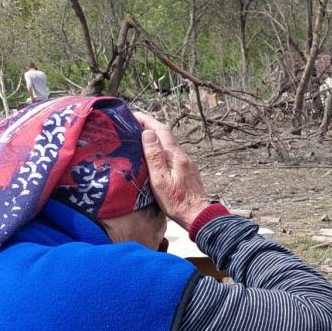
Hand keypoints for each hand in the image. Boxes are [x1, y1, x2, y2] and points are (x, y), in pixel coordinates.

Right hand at [134, 111, 210, 230]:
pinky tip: (152, 154)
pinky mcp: (186, 171)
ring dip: (155, 137)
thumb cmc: (177, 202)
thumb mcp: (160, 180)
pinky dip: (160, 148)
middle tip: (132, 124)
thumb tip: (148, 133)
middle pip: (166, 135)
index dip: (147, 120)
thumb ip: (154, 156)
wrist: (199, 216)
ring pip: (168, 144)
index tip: (132, 115)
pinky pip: (171, 154)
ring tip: (139, 137)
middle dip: (149, 126)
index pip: (161, 130)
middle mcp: (182, 156)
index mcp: (176, 156)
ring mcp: (186, 164)